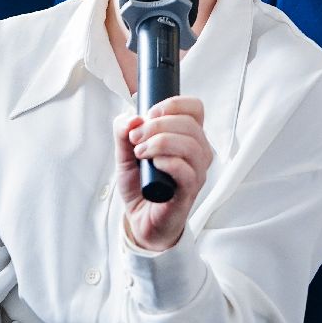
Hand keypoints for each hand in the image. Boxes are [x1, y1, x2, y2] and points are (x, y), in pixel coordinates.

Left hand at [114, 97, 211, 252]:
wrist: (141, 218)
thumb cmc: (141, 183)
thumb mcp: (124, 153)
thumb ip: (123, 131)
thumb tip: (132, 117)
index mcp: (188, 136)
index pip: (195, 108)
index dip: (173, 104)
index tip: (150, 114)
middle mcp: (198, 152)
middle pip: (190, 124)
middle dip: (157, 125)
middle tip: (135, 138)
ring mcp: (197, 172)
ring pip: (190, 145)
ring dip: (160, 142)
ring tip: (140, 153)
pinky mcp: (190, 192)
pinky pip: (187, 171)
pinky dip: (168, 162)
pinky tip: (154, 164)